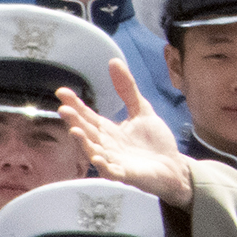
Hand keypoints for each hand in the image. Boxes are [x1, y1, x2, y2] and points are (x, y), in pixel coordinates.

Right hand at [61, 59, 195, 208]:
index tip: (62, 92)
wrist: (174, 167)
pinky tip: (97, 158)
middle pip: (88, 132)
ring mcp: (115, 161)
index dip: (75, 104)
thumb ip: (127, 89)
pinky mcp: (127, 175)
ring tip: (75, 131)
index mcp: (109, 130)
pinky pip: (112, 172)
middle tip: (64, 109)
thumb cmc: (155, 142)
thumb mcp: (141, 110)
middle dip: (75, 121)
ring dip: (84, 143)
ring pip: (94, 151)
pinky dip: (104, 166)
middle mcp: (107, 145)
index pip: (88, 115)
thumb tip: (114, 61)